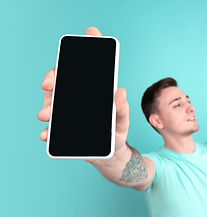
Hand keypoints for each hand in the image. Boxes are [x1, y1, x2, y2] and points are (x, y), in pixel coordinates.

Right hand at [37, 26, 129, 165]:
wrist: (110, 153)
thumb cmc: (117, 131)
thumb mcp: (122, 120)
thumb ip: (122, 109)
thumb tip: (120, 92)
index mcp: (92, 91)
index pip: (83, 68)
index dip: (82, 51)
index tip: (88, 36)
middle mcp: (77, 97)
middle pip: (61, 81)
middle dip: (52, 79)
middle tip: (49, 84)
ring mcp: (68, 112)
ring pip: (52, 102)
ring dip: (46, 107)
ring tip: (47, 116)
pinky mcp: (63, 129)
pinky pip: (52, 127)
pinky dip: (48, 131)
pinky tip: (47, 134)